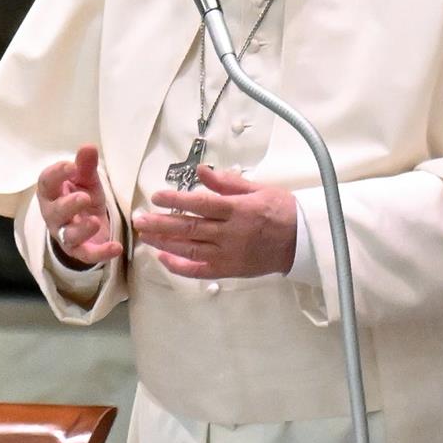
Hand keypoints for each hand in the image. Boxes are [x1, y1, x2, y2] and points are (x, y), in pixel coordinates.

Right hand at [37, 145, 123, 268]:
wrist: (89, 226)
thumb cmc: (82, 198)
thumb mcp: (86, 181)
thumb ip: (86, 166)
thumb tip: (88, 146)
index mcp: (52, 193)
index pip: (46, 183)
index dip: (56, 174)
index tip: (71, 165)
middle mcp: (54, 215)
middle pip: (55, 211)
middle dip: (68, 204)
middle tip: (84, 197)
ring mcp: (65, 235)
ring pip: (68, 235)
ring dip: (81, 229)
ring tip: (95, 221)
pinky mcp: (79, 251)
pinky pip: (87, 254)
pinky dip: (101, 253)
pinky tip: (115, 247)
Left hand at [134, 166, 296, 278]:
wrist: (302, 241)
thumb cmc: (282, 210)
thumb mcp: (258, 189)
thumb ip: (228, 182)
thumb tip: (201, 171)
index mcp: (238, 210)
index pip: (201, 204)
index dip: (177, 200)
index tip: (157, 197)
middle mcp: (231, 234)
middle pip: (190, 228)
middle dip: (161, 224)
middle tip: (139, 219)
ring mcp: (229, 254)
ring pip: (190, 249)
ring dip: (164, 243)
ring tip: (145, 236)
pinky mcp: (229, 270)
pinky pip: (200, 271)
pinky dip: (180, 266)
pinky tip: (163, 259)